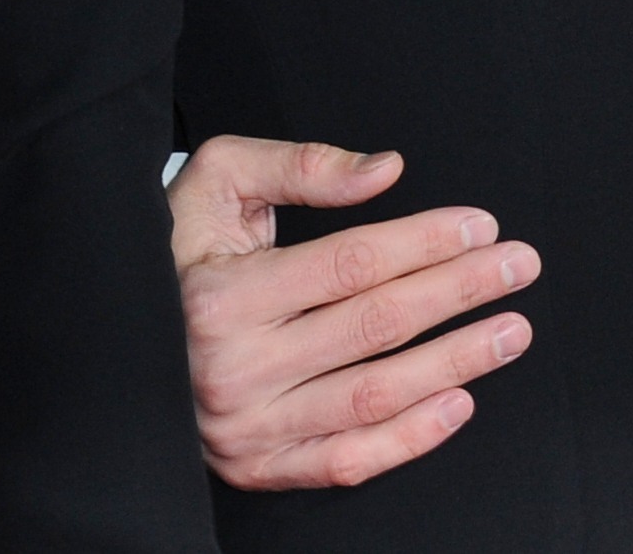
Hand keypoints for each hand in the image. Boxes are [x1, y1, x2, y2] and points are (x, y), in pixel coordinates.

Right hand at [168, 136, 539, 491]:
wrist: (112, 331)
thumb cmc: (175, 249)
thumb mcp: (218, 181)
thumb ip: (302, 166)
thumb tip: (386, 170)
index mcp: (223, 295)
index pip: (351, 266)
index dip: (425, 242)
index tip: (481, 225)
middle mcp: (233, 367)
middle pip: (375, 327)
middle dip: (459, 292)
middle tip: (520, 266)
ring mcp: (245, 426)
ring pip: (373, 397)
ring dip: (455, 362)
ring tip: (510, 331)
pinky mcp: (254, 465)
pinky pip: (346, 460)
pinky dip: (410, 438)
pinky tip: (461, 402)